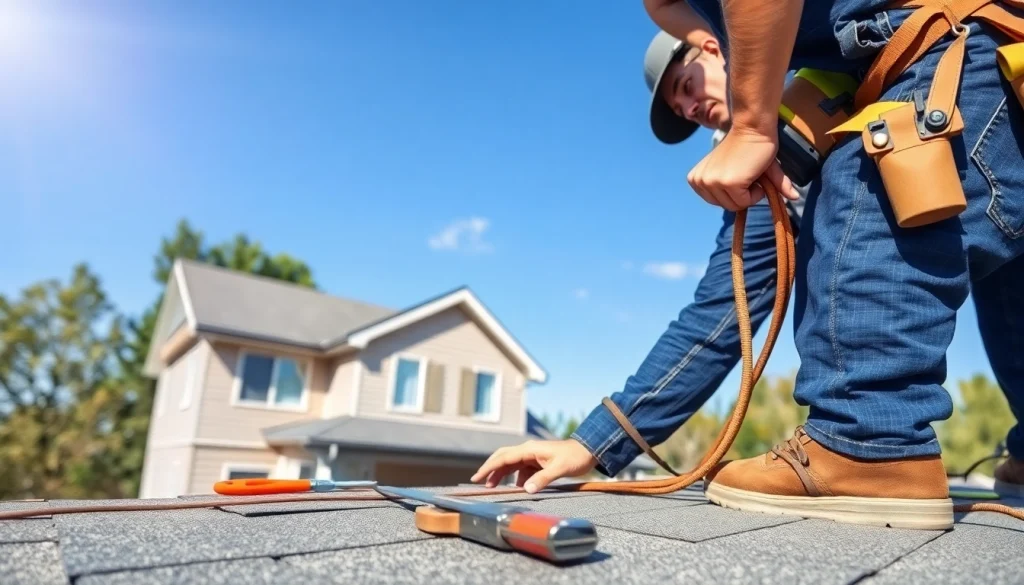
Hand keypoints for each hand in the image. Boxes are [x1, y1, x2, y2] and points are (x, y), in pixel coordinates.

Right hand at [470, 439, 598, 492]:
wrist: (589, 451)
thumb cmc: (574, 458)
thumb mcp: (560, 468)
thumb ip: (543, 479)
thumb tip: (525, 489)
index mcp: (529, 449)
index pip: (503, 458)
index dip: (489, 468)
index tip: (477, 477)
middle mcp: (528, 451)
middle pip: (503, 458)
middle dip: (490, 469)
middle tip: (478, 481)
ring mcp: (533, 456)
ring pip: (511, 464)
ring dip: (501, 475)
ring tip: (492, 487)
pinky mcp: (538, 462)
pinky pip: (521, 470)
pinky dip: (515, 478)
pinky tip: (515, 488)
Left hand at [686, 126, 800, 210]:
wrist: (754, 128)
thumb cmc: (751, 147)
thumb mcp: (748, 171)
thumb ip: (765, 187)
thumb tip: (794, 197)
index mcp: (696, 179)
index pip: (718, 202)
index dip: (735, 192)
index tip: (741, 173)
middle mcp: (699, 182)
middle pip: (726, 206)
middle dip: (742, 194)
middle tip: (747, 173)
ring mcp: (711, 183)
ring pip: (734, 206)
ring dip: (748, 194)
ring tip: (749, 172)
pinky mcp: (726, 182)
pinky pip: (743, 202)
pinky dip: (754, 193)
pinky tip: (753, 174)